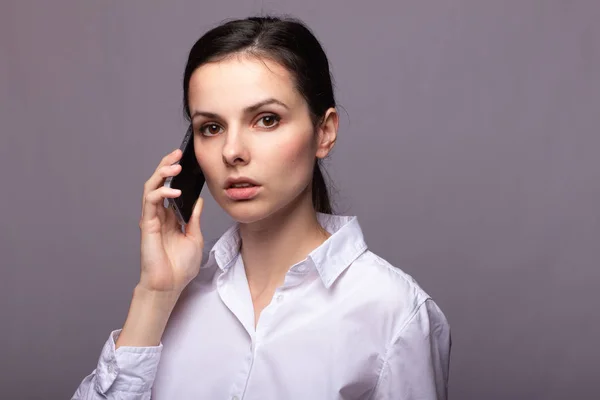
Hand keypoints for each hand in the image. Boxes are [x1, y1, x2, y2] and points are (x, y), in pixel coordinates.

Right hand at [138, 148, 203, 292]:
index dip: (176, 174)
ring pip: (151, 188)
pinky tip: (174, 190)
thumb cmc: (181, 266)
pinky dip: (161, 193)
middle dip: (166, 166)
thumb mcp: (195, 237)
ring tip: (174, 165)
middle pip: (159, 183)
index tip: (186, 161)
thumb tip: (198, 201)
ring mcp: (152, 219)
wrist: (170, 285)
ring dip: (161, 174)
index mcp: (170, 217)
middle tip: (178, 153)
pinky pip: (151, 202)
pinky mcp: (148, 225)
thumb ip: (194, 218)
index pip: (171, 188)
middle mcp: (159, 215)